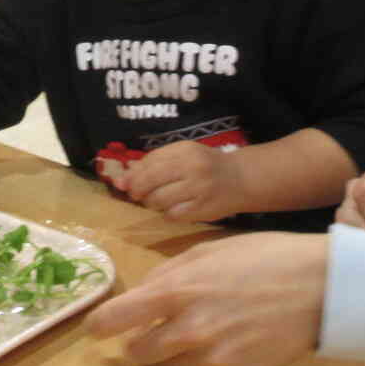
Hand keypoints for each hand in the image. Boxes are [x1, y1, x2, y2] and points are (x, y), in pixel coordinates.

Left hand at [84, 233, 327, 365]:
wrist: (321, 288)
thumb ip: (169, 274)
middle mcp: (188, 332)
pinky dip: (213, 364)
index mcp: (176, 293)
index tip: (97, 330)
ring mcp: (213, 361)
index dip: (100, 326)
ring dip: (176, 356)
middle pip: (137, 356)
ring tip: (207, 331)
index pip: (115, 320)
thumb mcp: (209, 251)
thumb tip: (140, 295)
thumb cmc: (264, 259)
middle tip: (155, 333)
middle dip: (139, 346)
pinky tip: (238, 342)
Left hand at [123, 142, 249, 222]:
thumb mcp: (183, 155)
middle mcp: (192, 167)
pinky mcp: (203, 209)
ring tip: (159, 200)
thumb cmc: (206, 165)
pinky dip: (168, 214)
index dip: (133, 174)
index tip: (125, 183)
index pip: (150, 161)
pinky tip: (175, 208)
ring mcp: (199, 189)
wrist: (240, 179)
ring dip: (152, 203)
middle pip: (150, 180)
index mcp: (185, 150)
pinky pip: (173, 215)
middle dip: (137, 190)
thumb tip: (124, 178)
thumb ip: (155, 162)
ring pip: (159, 200)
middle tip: (136, 195)